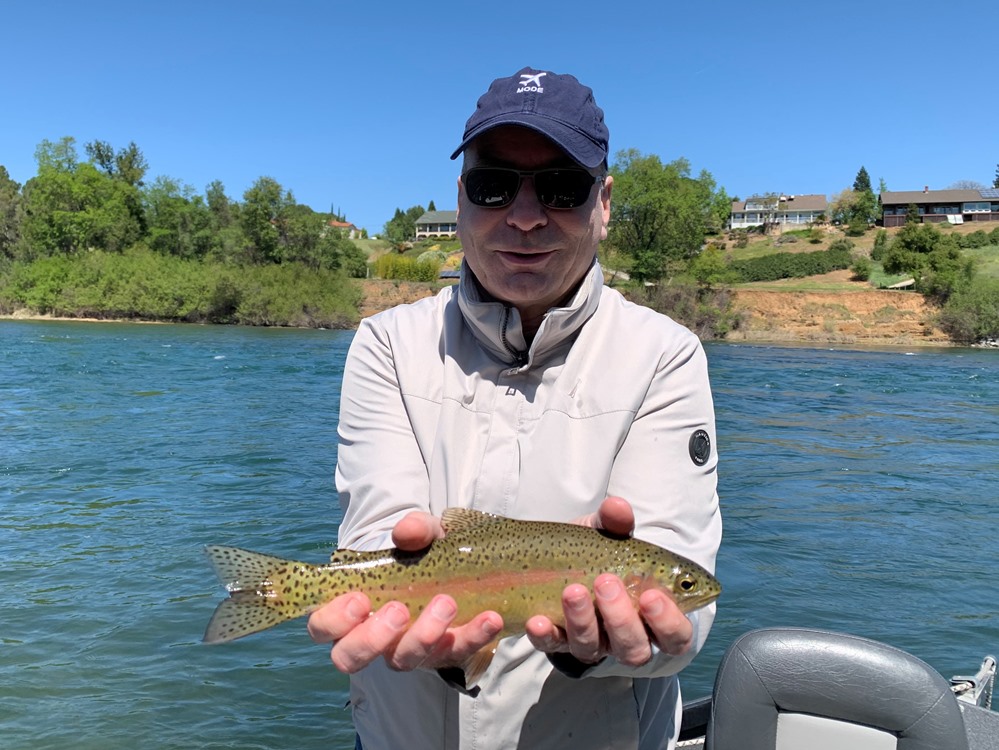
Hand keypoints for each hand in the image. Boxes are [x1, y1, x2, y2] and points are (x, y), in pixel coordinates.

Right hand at [307, 511, 503, 673]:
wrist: (470, 566)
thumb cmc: (427, 551)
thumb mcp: (424, 533)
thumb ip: (415, 528)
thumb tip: (406, 533)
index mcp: (352, 610)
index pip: (323, 627)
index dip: (334, 619)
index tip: (359, 599)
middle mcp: (373, 638)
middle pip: (350, 658)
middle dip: (372, 638)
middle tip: (398, 609)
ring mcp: (408, 650)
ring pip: (402, 661)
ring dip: (423, 636)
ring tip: (447, 604)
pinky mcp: (445, 655)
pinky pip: (455, 655)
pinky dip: (473, 637)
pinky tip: (489, 618)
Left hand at [524, 496, 693, 665]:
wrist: (556, 561)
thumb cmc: (598, 552)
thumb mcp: (607, 535)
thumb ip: (615, 523)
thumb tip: (617, 506)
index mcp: (653, 615)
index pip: (676, 635)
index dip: (669, 622)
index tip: (651, 595)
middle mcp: (625, 636)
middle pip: (635, 649)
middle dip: (622, 619)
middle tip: (606, 582)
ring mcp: (591, 641)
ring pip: (593, 648)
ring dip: (583, 621)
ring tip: (572, 591)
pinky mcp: (557, 640)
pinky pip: (552, 645)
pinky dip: (545, 635)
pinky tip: (537, 620)